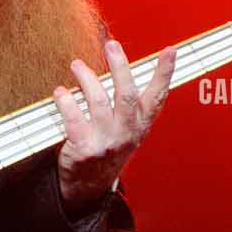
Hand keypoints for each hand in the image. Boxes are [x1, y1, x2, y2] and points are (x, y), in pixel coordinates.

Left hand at [56, 39, 174, 211]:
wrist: (89, 185)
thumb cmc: (108, 147)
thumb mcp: (128, 128)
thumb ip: (130, 102)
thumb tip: (123, 64)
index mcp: (140, 125)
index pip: (157, 96)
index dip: (164, 73)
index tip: (170, 51)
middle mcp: (126, 133)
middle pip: (126, 95)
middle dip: (120, 67)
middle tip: (112, 45)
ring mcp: (106, 142)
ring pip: (98, 103)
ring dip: (87, 79)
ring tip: (77, 65)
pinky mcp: (84, 150)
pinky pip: (74, 120)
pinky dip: (66, 102)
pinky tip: (61, 92)